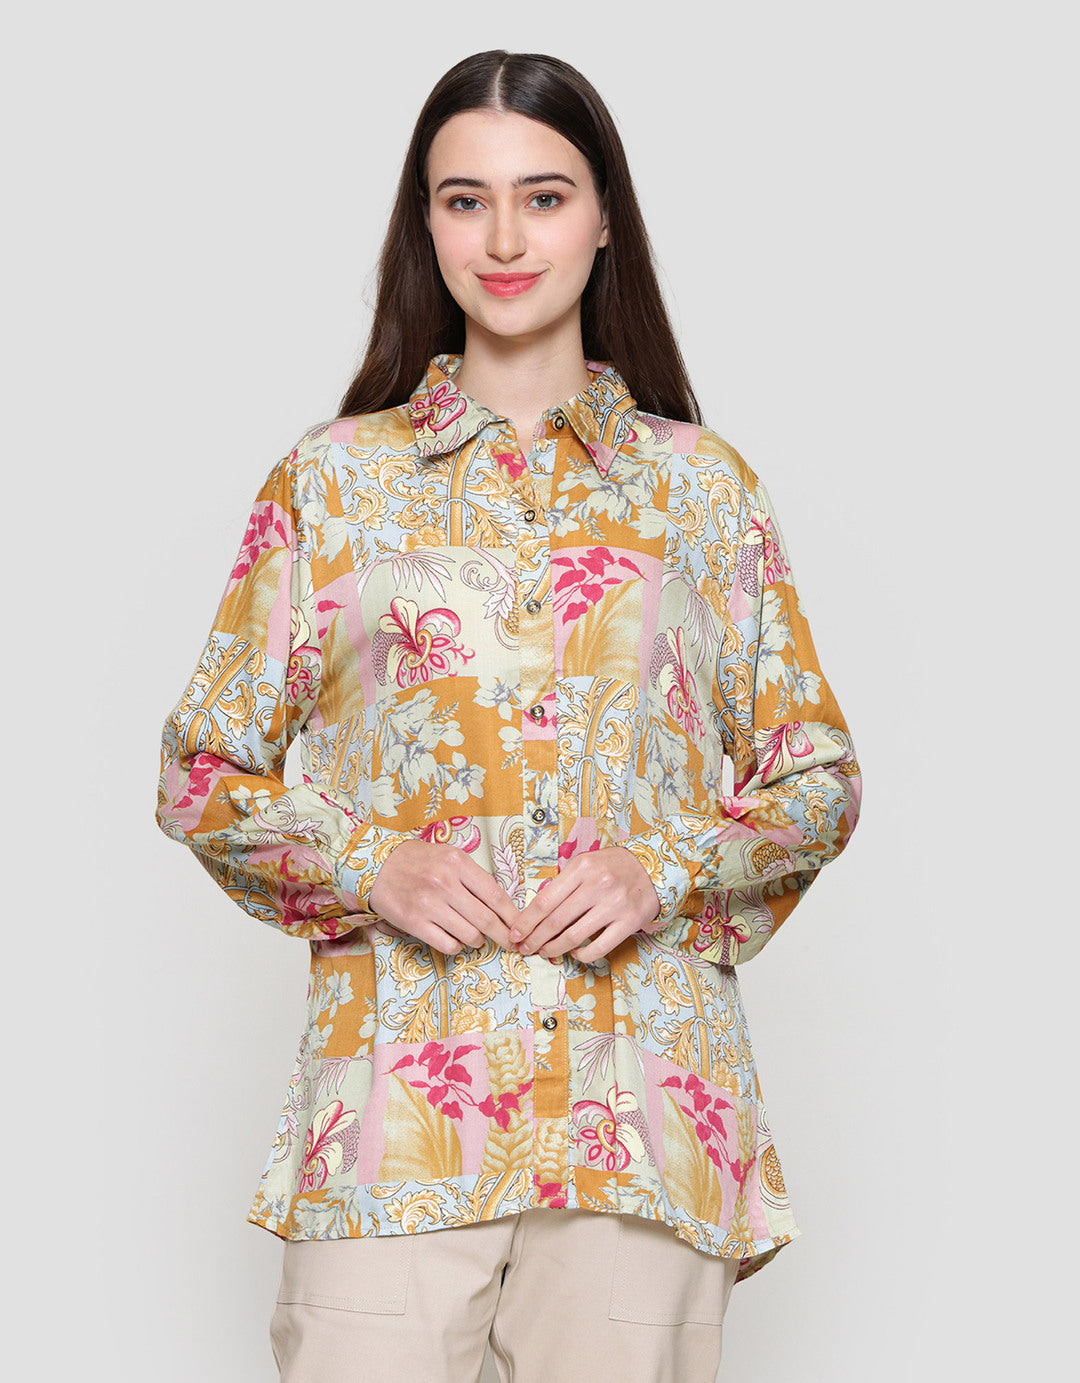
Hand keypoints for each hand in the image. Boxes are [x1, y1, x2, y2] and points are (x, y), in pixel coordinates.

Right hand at [367, 839, 519, 955]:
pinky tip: (455, 938)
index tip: (520, 926)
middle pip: (486, 919)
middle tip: (510, 944)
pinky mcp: (415, 923)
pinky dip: (457, 946)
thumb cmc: (418, 861)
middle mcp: (445, 883)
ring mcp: (429, 904)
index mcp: (457, 863)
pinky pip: (448, 945)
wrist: (377, 866)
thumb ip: (472, 876)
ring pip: (470, 935)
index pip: (495, 895)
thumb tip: (501, 904)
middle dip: (503, 935)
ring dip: (478, 940)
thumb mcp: (448, 856)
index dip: (512, 915)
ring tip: (475, 935)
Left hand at [509, 846, 661, 963]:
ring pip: (574, 936)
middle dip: (535, 939)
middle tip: (525, 949)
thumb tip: (535, 913)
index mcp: (581, 868)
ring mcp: (614, 905)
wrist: (652, 868)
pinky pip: (599, 947)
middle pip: (556, 921)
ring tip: (545, 952)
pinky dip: (582, 954)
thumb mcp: (586, 864)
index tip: (516, 933)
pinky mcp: (629, 923)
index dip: (527, 921)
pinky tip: (575, 952)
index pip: (545, 900)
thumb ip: (564, 884)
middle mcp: (597, 885)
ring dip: (554, 949)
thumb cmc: (612, 867)